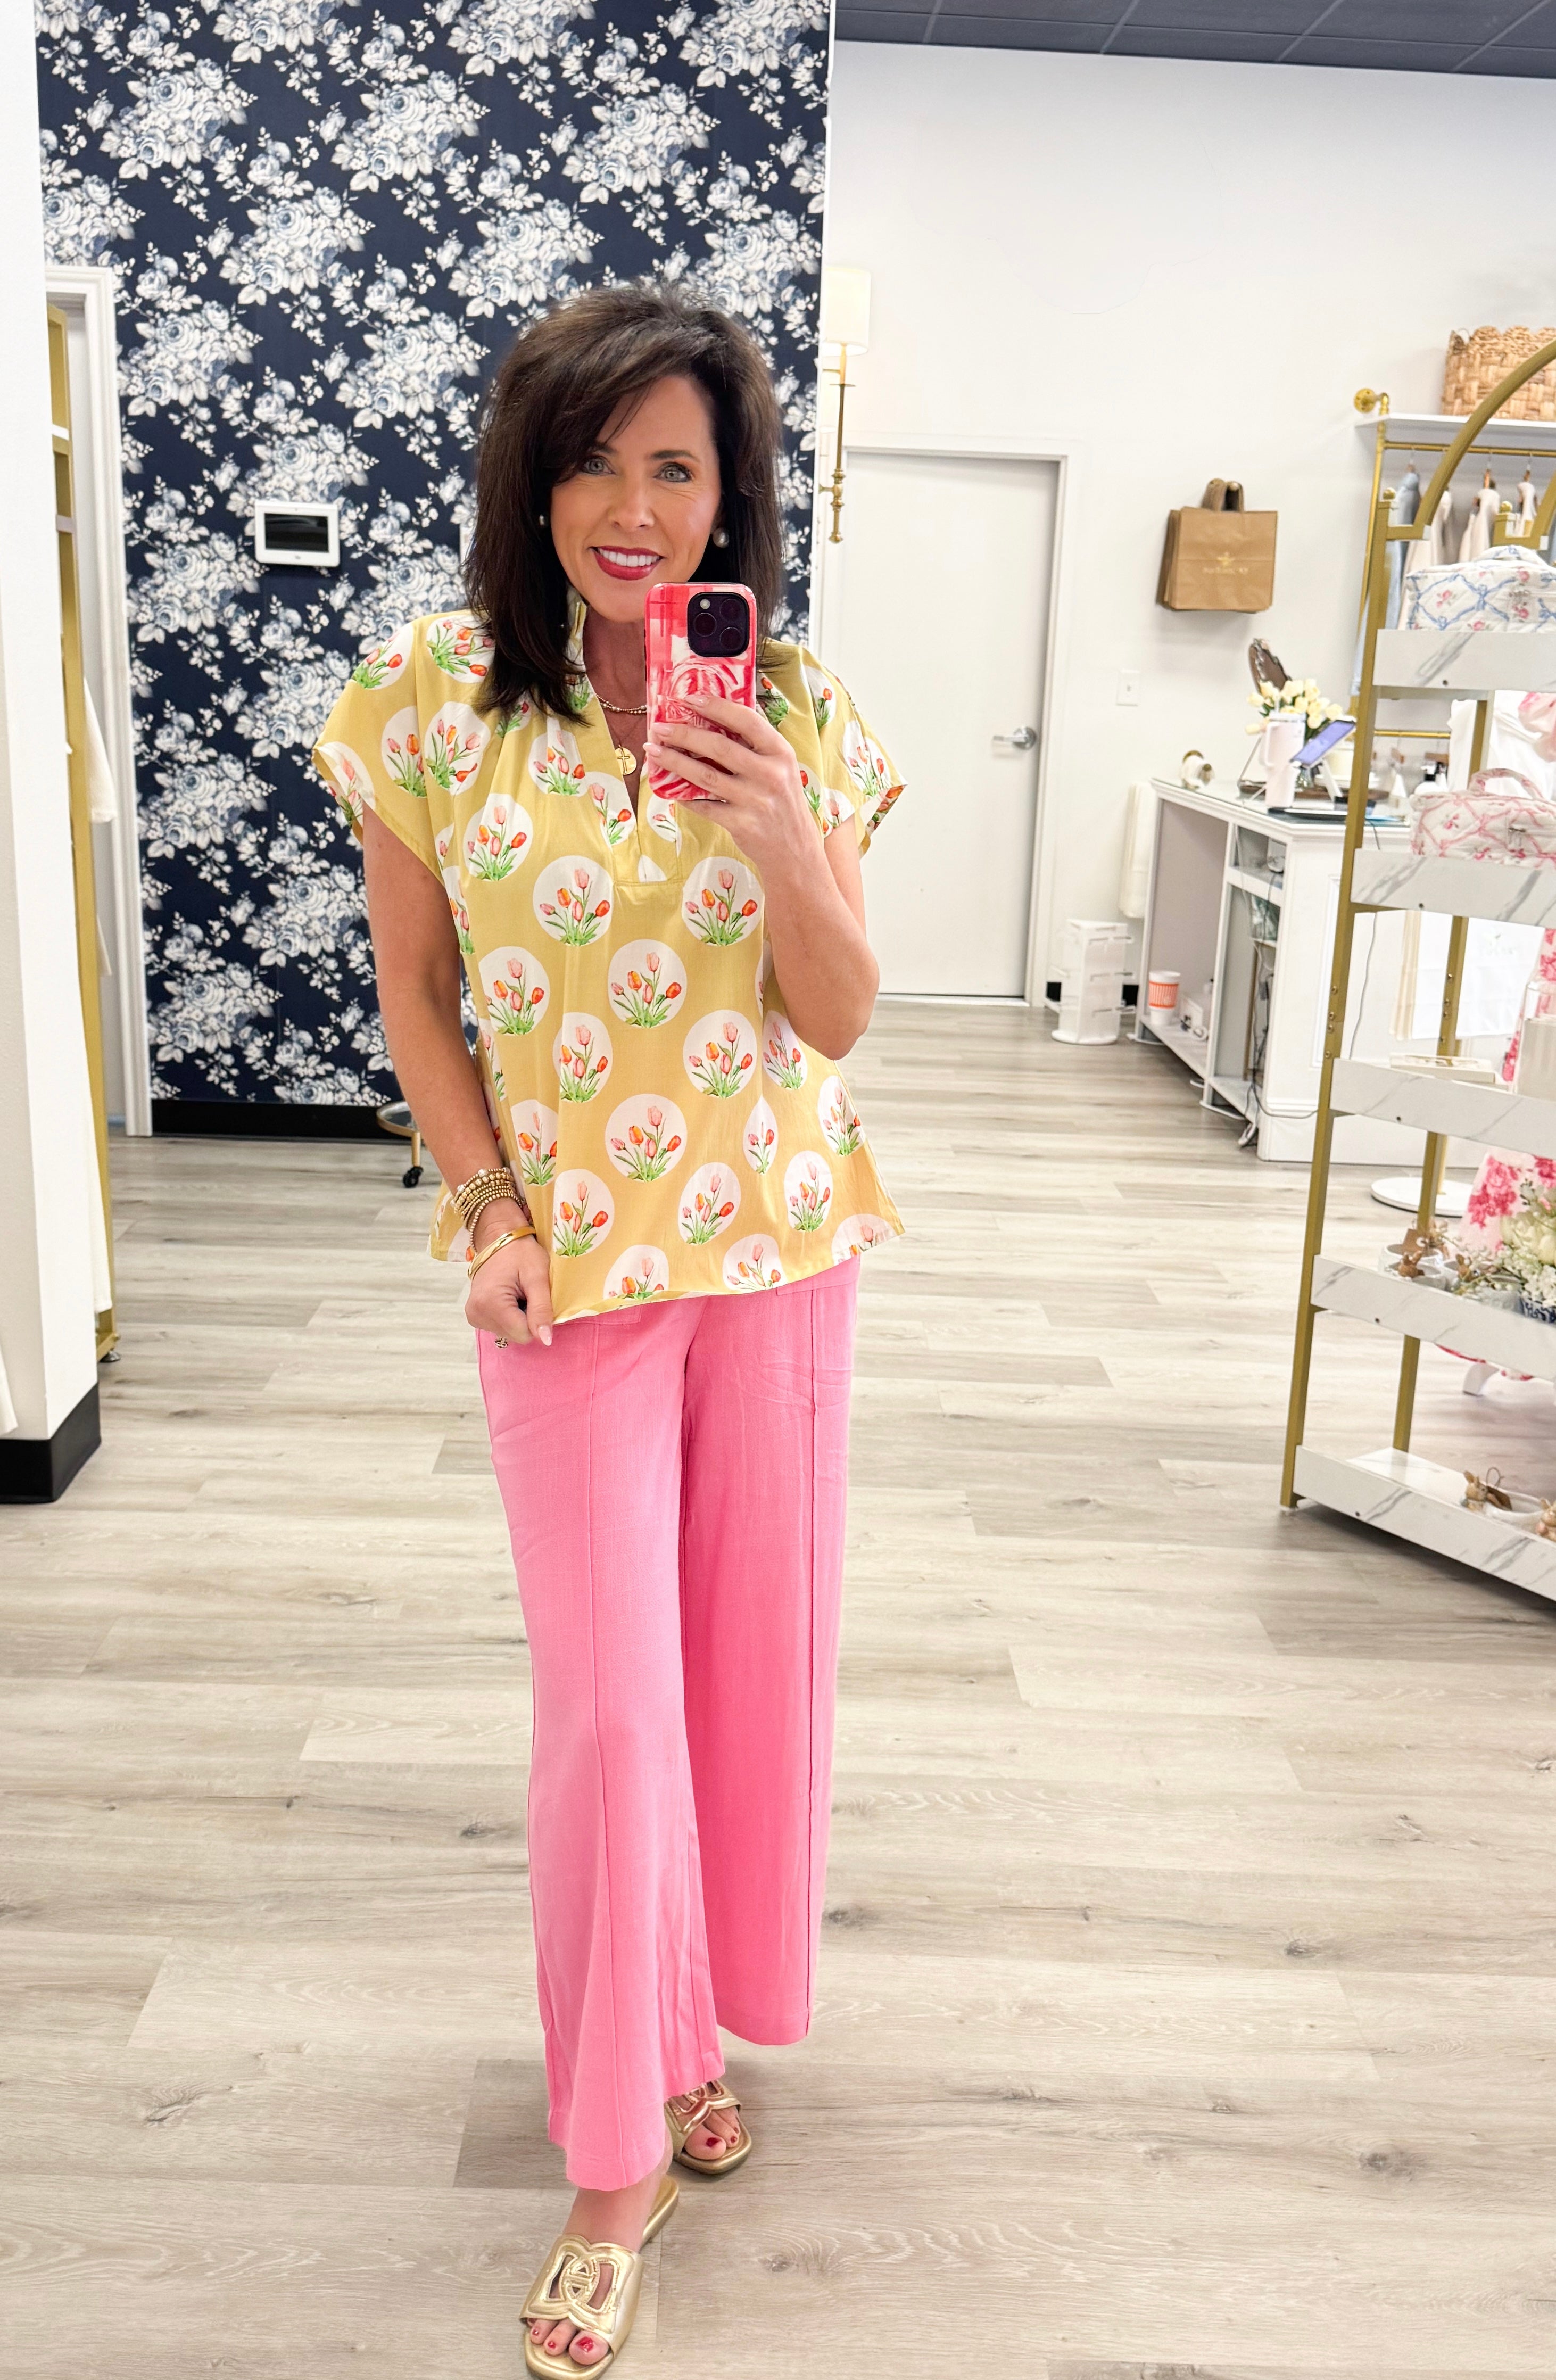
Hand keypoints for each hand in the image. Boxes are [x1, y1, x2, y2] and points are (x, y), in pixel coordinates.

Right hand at [465, 1222, 553, 1347]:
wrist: (500, 1239)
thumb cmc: (521, 1253)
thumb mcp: (537, 1277)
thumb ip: (541, 1310)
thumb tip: (545, 1341)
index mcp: (490, 1304)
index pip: (524, 1334)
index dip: (536, 1319)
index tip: (533, 1296)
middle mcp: (476, 1313)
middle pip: (516, 1335)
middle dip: (527, 1317)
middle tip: (525, 1292)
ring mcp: (473, 1316)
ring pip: (510, 1333)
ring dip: (519, 1316)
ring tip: (517, 1293)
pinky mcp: (474, 1315)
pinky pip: (501, 1327)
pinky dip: (510, 1316)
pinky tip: (509, 1297)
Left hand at [646, 696, 815, 876]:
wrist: (795, 850)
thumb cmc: (783, 803)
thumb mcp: (782, 768)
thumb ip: (756, 746)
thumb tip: (716, 718)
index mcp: (780, 753)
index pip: (746, 721)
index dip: (716, 706)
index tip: (689, 699)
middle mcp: (770, 774)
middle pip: (719, 746)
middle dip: (684, 734)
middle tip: (660, 727)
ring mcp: (755, 800)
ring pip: (705, 775)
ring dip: (675, 761)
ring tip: (654, 750)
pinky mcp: (741, 824)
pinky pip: (704, 805)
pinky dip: (684, 795)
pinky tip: (670, 787)